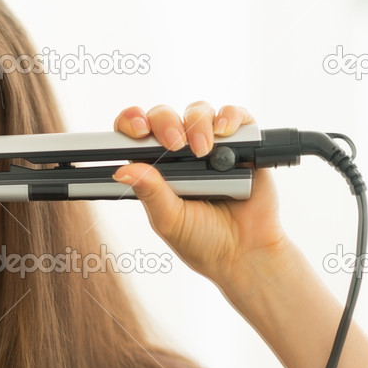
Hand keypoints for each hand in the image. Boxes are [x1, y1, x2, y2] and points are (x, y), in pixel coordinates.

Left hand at [111, 103, 293, 295]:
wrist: (245, 254)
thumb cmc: (203, 241)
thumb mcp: (169, 220)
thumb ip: (149, 193)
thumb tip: (122, 171)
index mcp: (156, 169)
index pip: (135, 135)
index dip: (130, 123)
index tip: (136, 130)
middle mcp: (181, 152)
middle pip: (165, 116)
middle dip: (166, 123)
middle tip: (174, 145)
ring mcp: (211, 145)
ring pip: (198, 112)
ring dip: (198, 125)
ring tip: (203, 151)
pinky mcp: (243, 144)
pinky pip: (235, 117)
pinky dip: (230, 118)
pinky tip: (224, 133)